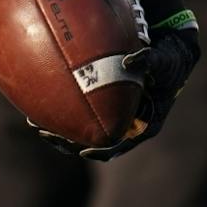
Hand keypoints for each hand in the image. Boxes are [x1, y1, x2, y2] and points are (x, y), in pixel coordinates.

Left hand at [31, 19, 201, 160]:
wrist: (171, 53)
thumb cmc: (170, 60)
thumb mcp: (164, 61)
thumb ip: (149, 61)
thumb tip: (129, 61)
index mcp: (145, 124)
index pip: (120, 145)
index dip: (101, 151)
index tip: (83, 152)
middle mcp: (128, 125)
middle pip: (95, 142)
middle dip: (69, 141)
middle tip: (46, 133)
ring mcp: (117, 117)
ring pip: (85, 131)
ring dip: (61, 129)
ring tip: (35, 122)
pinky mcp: (107, 105)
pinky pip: (84, 113)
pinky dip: (66, 111)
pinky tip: (44, 101)